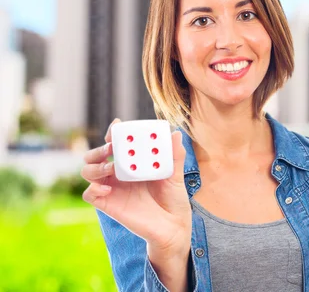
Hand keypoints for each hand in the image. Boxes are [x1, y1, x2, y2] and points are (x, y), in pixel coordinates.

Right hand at [81, 119, 191, 253]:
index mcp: (133, 163)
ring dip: (94, 165)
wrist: (173, 226)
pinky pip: (89, 194)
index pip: (116, 143)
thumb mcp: (175, 175)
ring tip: (110, 167)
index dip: (113, 132)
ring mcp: (112, 188)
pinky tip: (109, 188)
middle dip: (99, 148)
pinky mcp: (108, 205)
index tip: (117, 125)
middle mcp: (119, 173)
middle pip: (95, 155)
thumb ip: (175, 156)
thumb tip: (177, 133)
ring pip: (88, 171)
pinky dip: (94, 188)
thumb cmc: (173, 198)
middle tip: (111, 148)